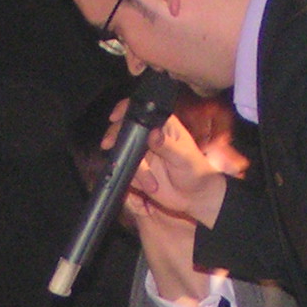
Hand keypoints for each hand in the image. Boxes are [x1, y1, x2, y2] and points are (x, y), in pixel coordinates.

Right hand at [104, 109, 227, 228]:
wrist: (194, 196)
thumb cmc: (195, 172)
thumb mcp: (183, 157)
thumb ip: (167, 146)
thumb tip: (153, 133)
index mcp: (163, 125)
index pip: (142, 111)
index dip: (126, 110)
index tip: (115, 117)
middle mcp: (150, 136)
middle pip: (126, 130)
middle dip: (117, 138)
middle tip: (111, 145)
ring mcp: (142, 153)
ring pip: (124, 152)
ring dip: (132, 168)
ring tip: (152, 184)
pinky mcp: (137, 170)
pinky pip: (125, 170)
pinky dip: (130, 177)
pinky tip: (146, 186)